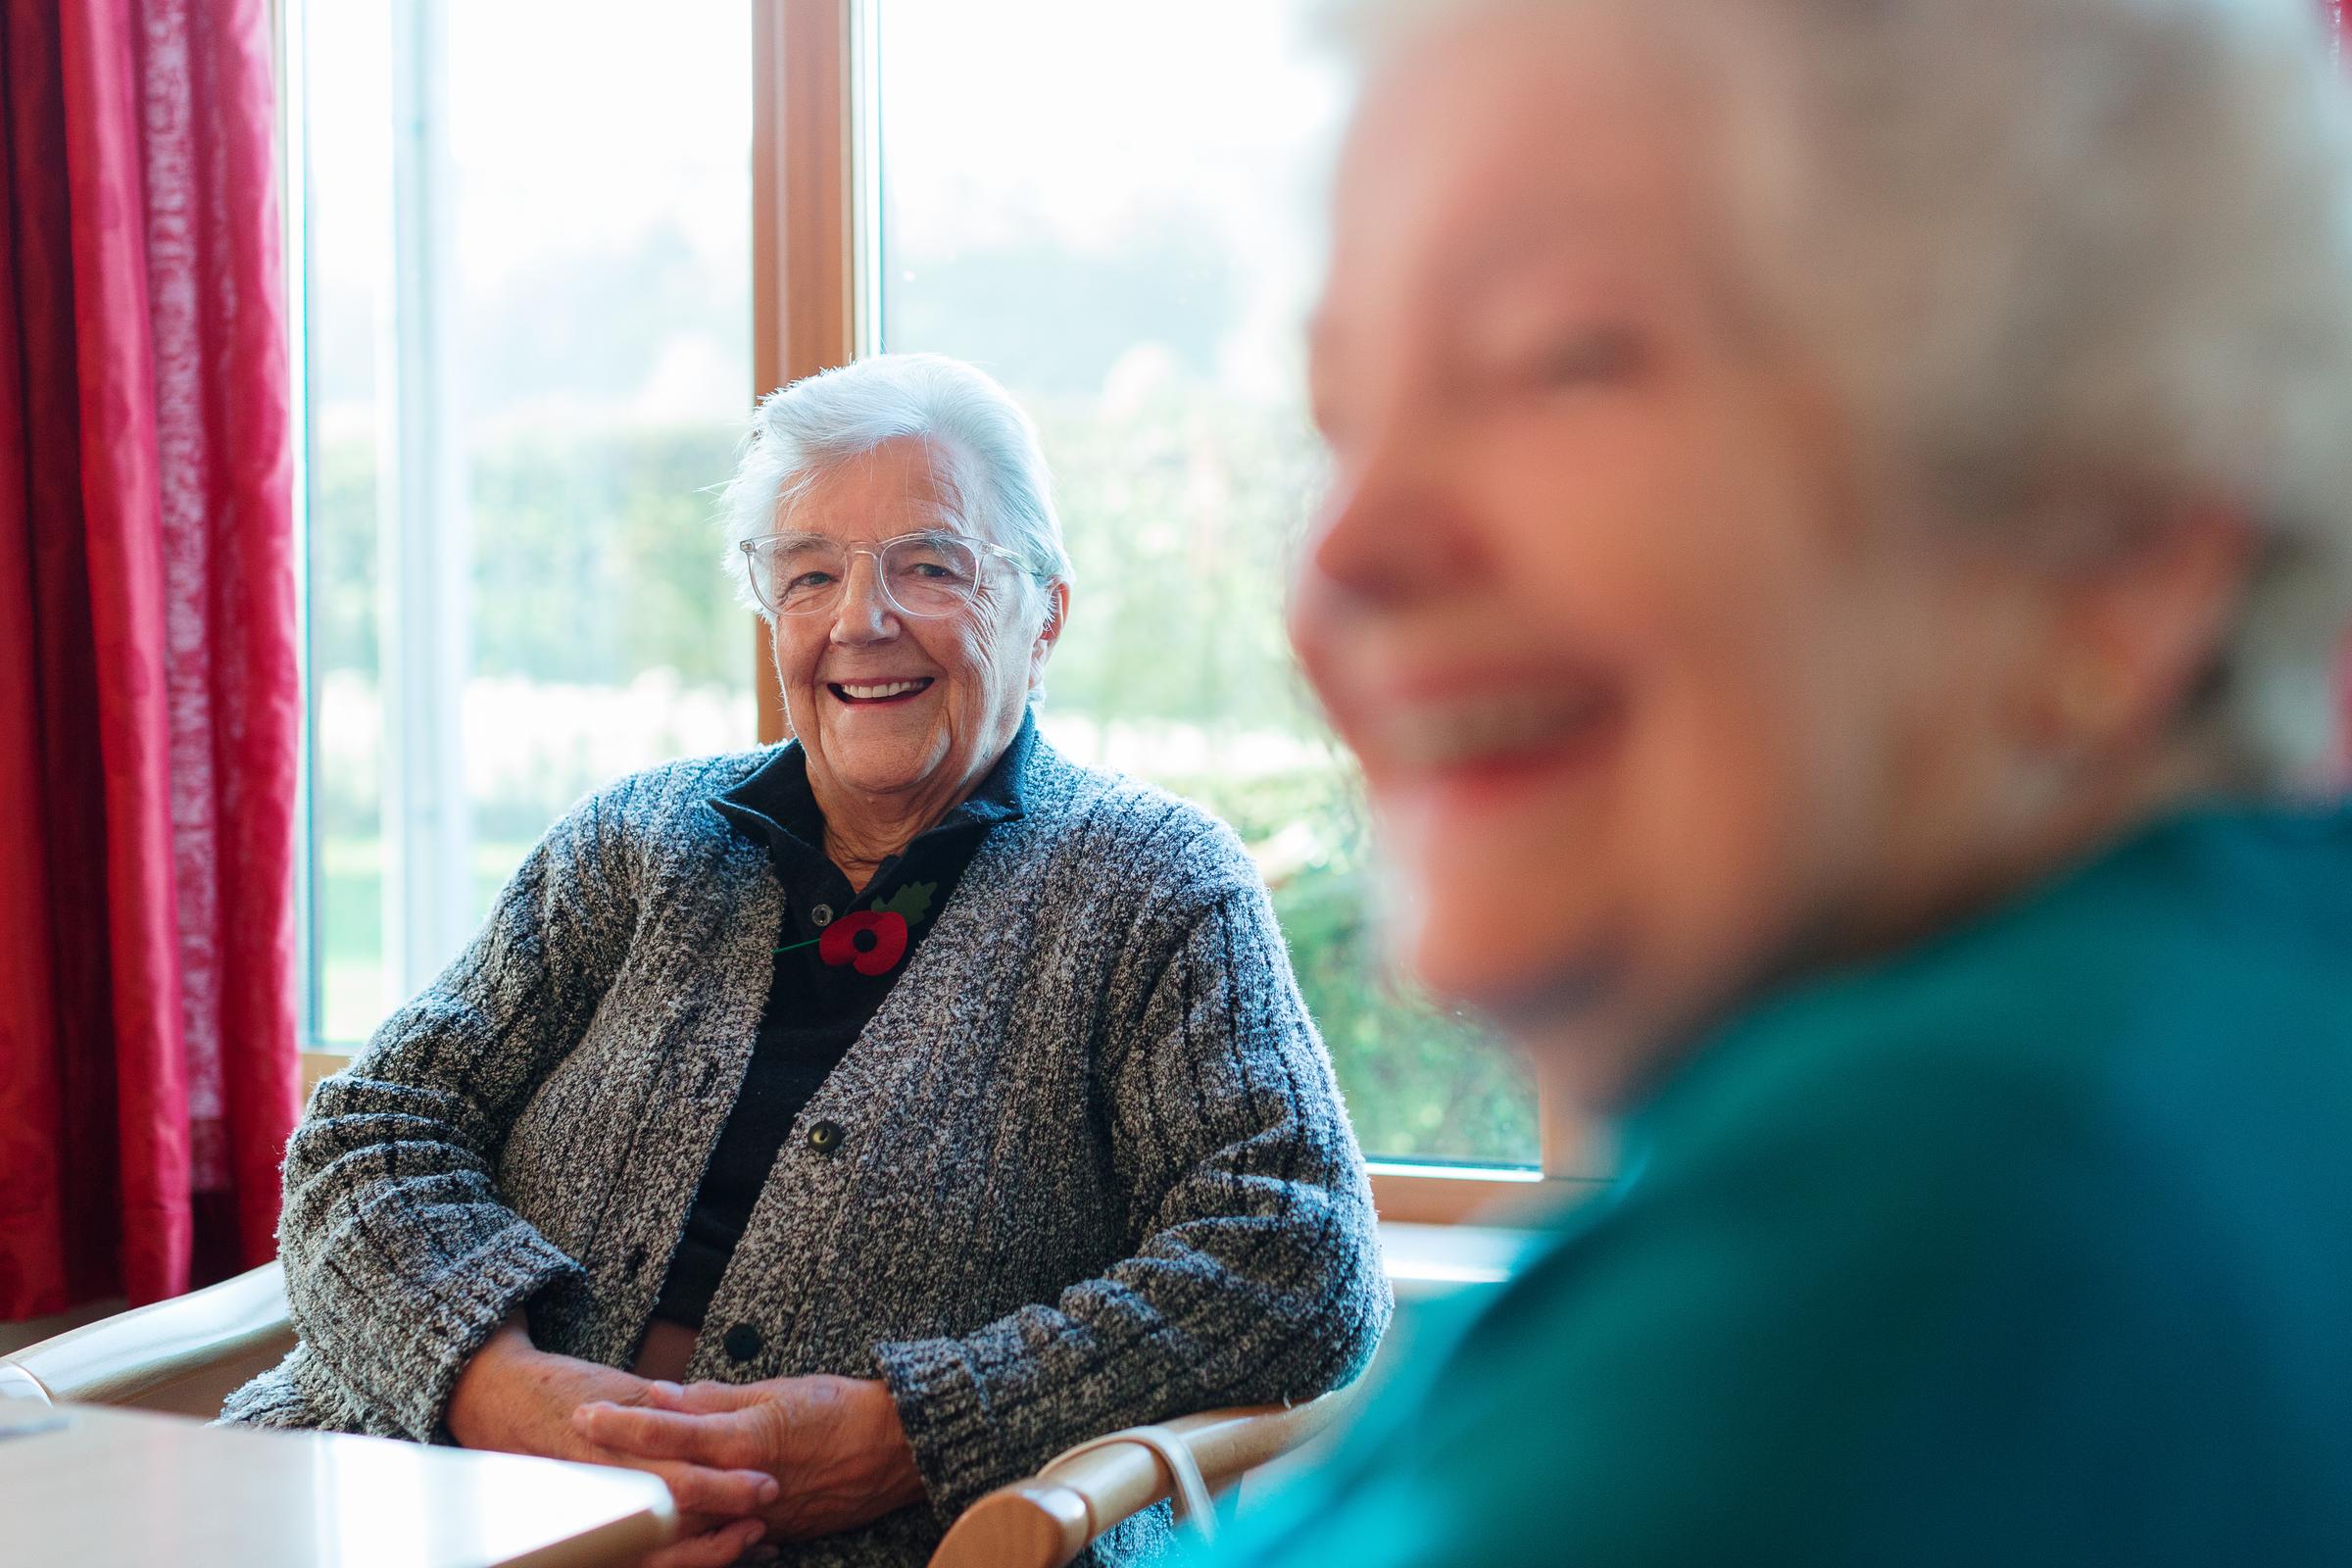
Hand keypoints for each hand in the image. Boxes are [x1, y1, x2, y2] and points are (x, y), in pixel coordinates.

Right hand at [446, 1316, 780, 1566]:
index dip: (723, 1487)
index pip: (676, 1481)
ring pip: (656, 1556)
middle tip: (767, 1517)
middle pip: (671, 1526)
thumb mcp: (616, 1386)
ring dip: (710, 1551)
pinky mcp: (588, 1537)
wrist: (498, 1402)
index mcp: (610, 1453)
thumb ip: (663, 1407)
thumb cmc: (561, 1389)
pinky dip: (684, 1557)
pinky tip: (722, 1550)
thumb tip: (714, 1413)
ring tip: (753, 1539)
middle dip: (725, 1528)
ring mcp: (589, 1520)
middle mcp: (599, 1492)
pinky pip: (639, 1558)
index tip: (765, 1481)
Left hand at [575, 1373, 926, 1542]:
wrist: (900, 1449)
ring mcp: (758, 1516)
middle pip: (665, 1488)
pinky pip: (720, 1535)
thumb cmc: (845, 1408)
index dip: (622, 1424)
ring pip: (687, 1520)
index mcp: (744, 1439)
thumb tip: (664, 1393)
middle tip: (579, 1459)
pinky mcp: (774, 1534)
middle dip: (619, 1474)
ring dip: (648, 1506)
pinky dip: (690, 1526)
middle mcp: (744, 1484)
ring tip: (615, 1490)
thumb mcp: (779, 1390)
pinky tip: (669, 1516)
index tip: (586, 1415)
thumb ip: (717, 1398)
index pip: (668, 1431)